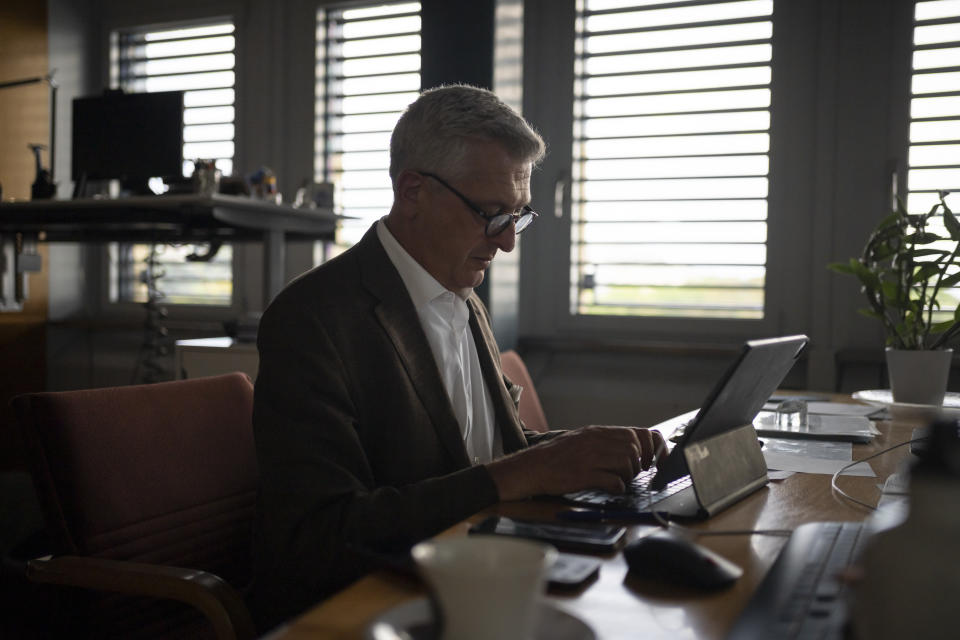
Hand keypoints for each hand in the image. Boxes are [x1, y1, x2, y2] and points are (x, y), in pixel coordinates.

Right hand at [486, 425, 667, 500]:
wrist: (530, 468)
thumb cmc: (556, 458)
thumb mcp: (582, 441)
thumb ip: (605, 443)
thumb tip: (633, 451)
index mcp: (597, 432)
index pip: (638, 433)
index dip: (652, 448)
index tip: (656, 461)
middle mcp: (596, 441)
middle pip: (635, 448)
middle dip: (639, 465)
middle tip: (631, 474)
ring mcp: (590, 457)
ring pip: (628, 463)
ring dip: (628, 476)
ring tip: (617, 480)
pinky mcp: (584, 475)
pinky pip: (614, 481)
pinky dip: (617, 487)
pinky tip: (610, 488)